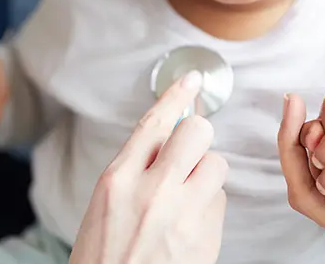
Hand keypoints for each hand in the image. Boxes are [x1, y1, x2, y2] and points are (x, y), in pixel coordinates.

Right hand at [70, 71, 227, 263]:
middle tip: (188, 154)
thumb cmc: (103, 258)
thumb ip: (134, 169)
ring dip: (206, 173)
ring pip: (216, 163)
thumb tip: (166, 138)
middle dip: (197, 137)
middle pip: (197, 132)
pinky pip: (220, 200)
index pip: (154, 123)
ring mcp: (182, 213)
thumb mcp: (104, 206)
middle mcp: (151, 191)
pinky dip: (209, 205)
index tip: (192, 79)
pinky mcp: (206, 236)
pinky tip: (190, 225)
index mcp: (118, 180)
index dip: (176, 95)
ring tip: (186, 198)